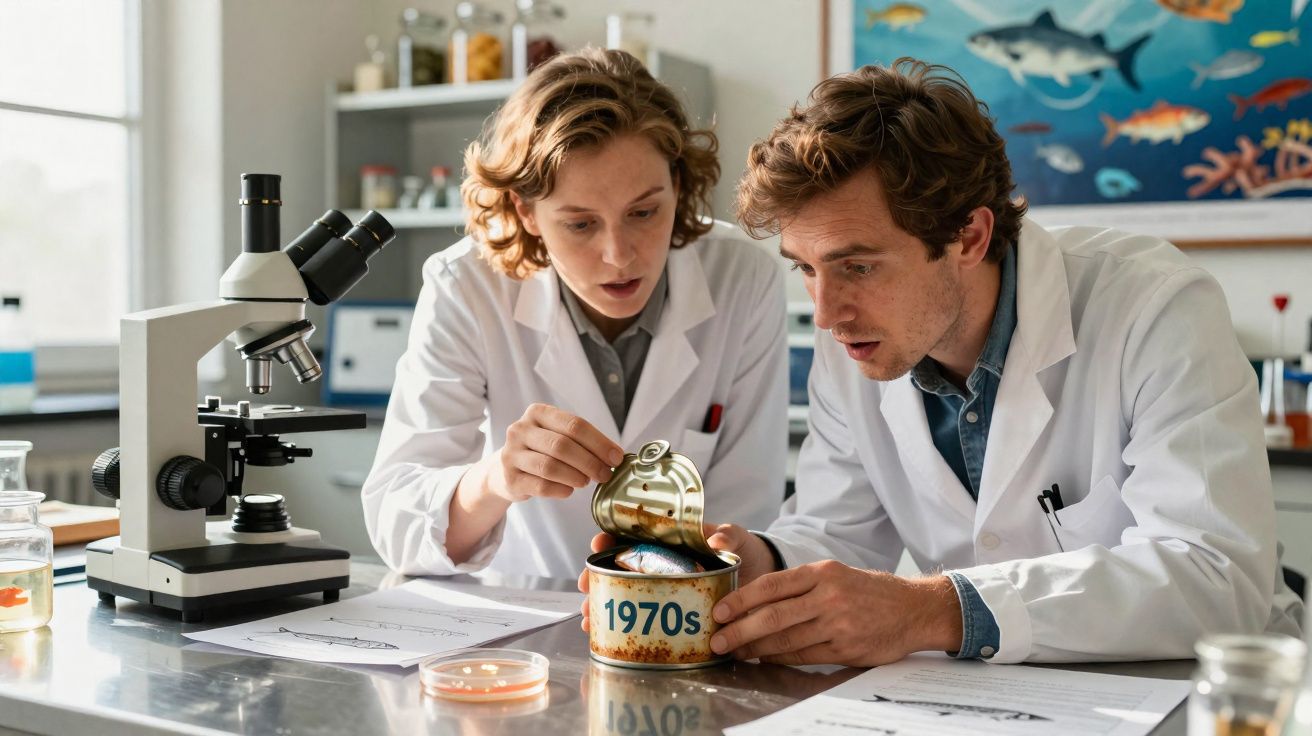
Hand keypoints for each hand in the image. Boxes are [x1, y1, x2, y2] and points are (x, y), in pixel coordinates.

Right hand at [483, 403, 623, 503]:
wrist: (504, 469)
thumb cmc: (540, 450)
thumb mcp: (557, 435)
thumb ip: (583, 441)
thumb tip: (615, 456)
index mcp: (537, 413)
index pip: (574, 425)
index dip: (599, 442)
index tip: (616, 457)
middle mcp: (520, 430)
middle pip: (562, 445)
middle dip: (590, 462)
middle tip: (605, 474)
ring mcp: (512, 454)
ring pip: (550, 466)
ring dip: (575, 476)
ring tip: (586, 481)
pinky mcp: (510, 478)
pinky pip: (541, 486)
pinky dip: (560, 489)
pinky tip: (569, 490)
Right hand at [576, 523, 779, 629]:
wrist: (760, 575)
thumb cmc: (743, 549)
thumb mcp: (736, 538)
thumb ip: (728, 536)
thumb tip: (716, 540)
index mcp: (670, 540)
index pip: (632, 534)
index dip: (611, 537)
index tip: (598, 543)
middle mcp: (660, 563)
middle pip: (618, 567)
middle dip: (596, 576)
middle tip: (586, 586)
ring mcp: (663, 587)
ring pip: (622, 593)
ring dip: (601, 604)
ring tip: (589, 618)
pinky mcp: (671, 610)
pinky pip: (641, 616)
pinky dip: (620, 624)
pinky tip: (604, 633)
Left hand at [707, 561, 963, 666]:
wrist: (913, 609)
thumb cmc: (869, 590)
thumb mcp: (836, 574)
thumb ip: (801, 585)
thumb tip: (757, 602)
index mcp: (822, 572)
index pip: (771, 585)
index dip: (741, 599)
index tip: (720, 611)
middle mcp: (828, 596)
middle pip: (773, 616)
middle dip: (740, 630)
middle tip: (718, 640)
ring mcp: (837, 624)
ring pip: (785, 639)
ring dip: (755, 648)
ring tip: (736, 652)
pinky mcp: (846, 648)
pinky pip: (803, 656)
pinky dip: (779, 658)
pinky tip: (764, 658)